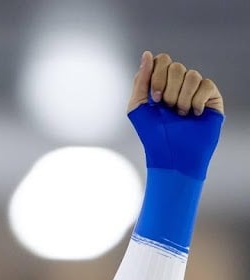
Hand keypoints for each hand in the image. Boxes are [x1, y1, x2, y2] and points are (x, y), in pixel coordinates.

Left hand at [126, 51, 223, 180]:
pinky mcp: (211, 97)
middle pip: (176, 66)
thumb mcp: (137, 107)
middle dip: (168, 89)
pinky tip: (194, 115)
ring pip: (192, 75)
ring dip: (181, 98)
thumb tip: (147, 54)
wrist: (173, 155)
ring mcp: (195, 90)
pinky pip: (206, 85)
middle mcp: (178, 84)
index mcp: (160, 84)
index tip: (154, 99)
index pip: (162, 60)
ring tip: (180, 114)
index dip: (157, 76)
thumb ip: (141, 80)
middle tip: (165, 108)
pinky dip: (197, 102)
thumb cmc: (153, 135)